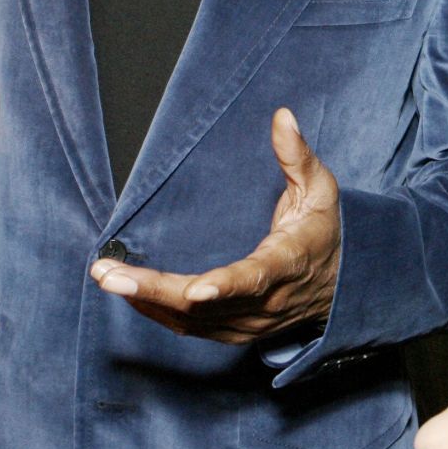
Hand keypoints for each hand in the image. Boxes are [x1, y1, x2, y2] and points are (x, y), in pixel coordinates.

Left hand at [90, 108, 341, 344]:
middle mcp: (266, 302)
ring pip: (191, 322)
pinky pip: (190, 329)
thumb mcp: (319, 189)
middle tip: (106, 273)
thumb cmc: (324, 230)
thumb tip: (282, 116)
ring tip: (105, 276)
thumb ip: (297, 156)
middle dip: (153, 290)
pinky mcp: (234, 331)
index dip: (225, 286)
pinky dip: (157, 313)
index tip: (195, 290)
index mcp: (287, 264)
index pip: (254, 279)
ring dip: (145, 300)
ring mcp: (249, 323)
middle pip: (204, 307)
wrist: (342, 286)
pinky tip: (129, 294)